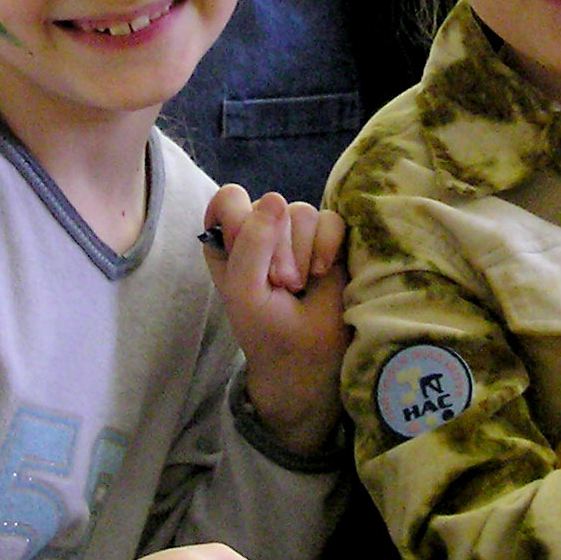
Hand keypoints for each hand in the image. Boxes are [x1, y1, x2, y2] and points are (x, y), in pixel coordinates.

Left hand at [202, 186, 349, 456]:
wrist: (309, 360)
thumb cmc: (266, 327)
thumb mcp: (244, 290)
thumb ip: (250, 243)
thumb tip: (276, 199)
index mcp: (228, 240)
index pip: (229, 200)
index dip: (242, 222)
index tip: (249, 258)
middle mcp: (262, 230)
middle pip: (271, 204)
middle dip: (277, 248)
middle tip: (280, 285)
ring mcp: (298, 234)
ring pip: (302, 211)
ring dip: (303, 252)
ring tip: (299, 285)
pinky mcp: (330, 239)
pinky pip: (332, 219)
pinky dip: (328, 244)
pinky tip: (322, 272)